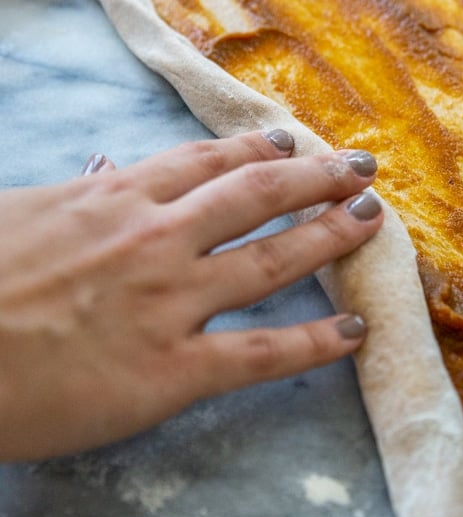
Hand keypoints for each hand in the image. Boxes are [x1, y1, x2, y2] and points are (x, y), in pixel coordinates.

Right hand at [0, 130, 382, 460]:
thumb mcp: (19, 213)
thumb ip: (74, 192)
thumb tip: (103, 169)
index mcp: (115, 197)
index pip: (207, 161)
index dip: (260, 149)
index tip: (296, 144)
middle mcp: (155, 238)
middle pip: (256, 196)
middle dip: (318, 178)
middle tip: (362, 168)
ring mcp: (169, 302)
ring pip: (272, 261)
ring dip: (330, 237)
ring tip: (373, 224)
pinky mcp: (170, 372)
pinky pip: (259, 355)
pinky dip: (314, 344)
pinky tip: (354, 333)